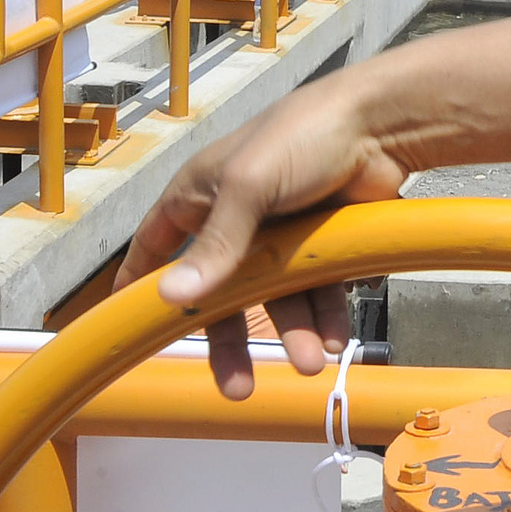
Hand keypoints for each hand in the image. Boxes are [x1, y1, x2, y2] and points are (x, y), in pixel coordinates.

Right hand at [112, 80, 413, 398]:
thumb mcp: (249, 187)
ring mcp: (283, 232)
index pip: (156, 246)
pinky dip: (328, 315)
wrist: (382, 123)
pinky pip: (321, 288)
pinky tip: (336, 337)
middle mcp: (237, 218)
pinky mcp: (324, 242)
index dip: (141, 285)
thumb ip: (216, 244)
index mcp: (201, 195)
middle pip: (224, 292)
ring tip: (313, 363)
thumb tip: (169, 299)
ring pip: (280, 296)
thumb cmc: (302, 136)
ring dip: (295, 331)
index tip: (128, 327)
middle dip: (232, 340)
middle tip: (238, 388)